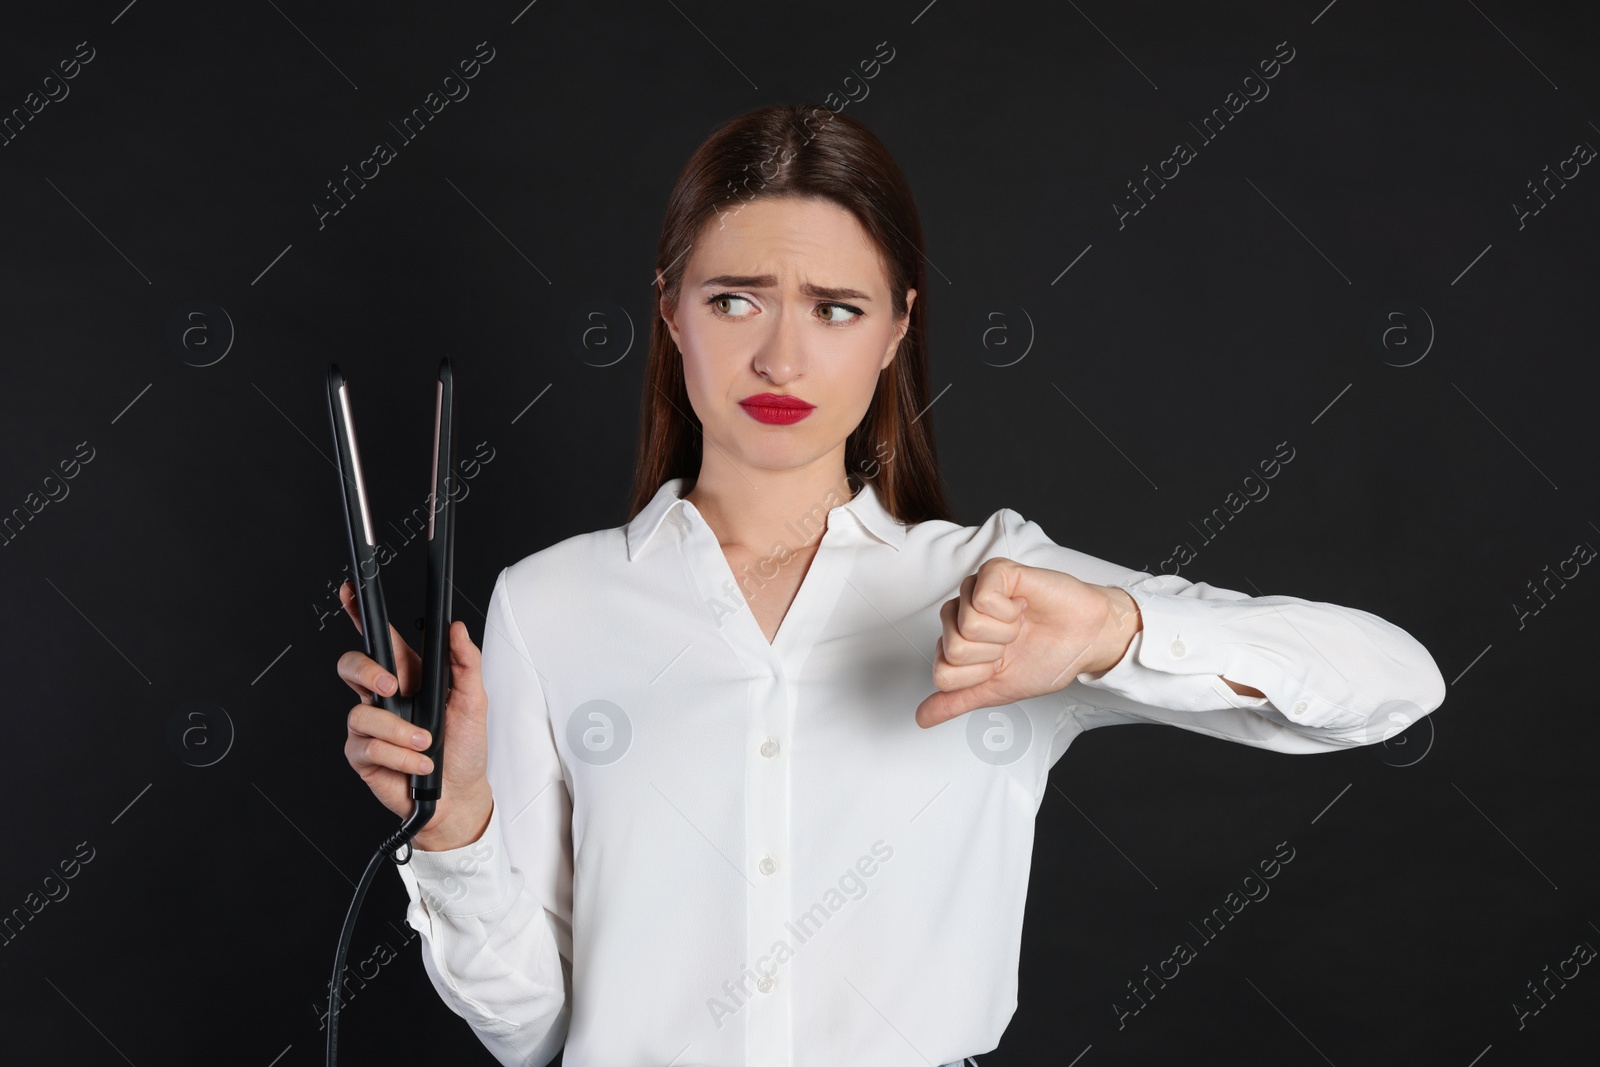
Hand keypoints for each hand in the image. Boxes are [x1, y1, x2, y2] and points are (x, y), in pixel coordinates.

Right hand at [335, 580, 493, 850]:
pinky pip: (368, 747)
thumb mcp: (474, 701)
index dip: (359, 613)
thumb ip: (466, 662)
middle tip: (393, 687)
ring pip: (361, 713)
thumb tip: (456, 628)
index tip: (350, 591)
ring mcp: (370, 726)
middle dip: (367, 671)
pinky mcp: (363, 755)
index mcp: (409, 676)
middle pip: (351, 666)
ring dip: (399, 732)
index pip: (380, 640)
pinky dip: (400, 756)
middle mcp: (384, 697)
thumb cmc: (466, 749)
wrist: (459, 796)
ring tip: (427, 744)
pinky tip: (420, 764)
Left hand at [914, 558, 1139, 728]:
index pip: (943, 673)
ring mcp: (975, 590)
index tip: (1001, 665)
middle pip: (951, 649)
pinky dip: (1009, 612)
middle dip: (992, 655)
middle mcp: (960, 614)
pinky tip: (1021, 606)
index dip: (978, 676)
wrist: (1087, 640)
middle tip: (1012, 642)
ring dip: (1004, 634)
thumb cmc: (1047, 658)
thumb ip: (957, 701)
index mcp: (957, 641)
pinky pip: (981, 599)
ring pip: (965, 626)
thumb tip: (922, 719)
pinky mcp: (994, 572)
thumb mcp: (997, 690)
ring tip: (1019, 624)